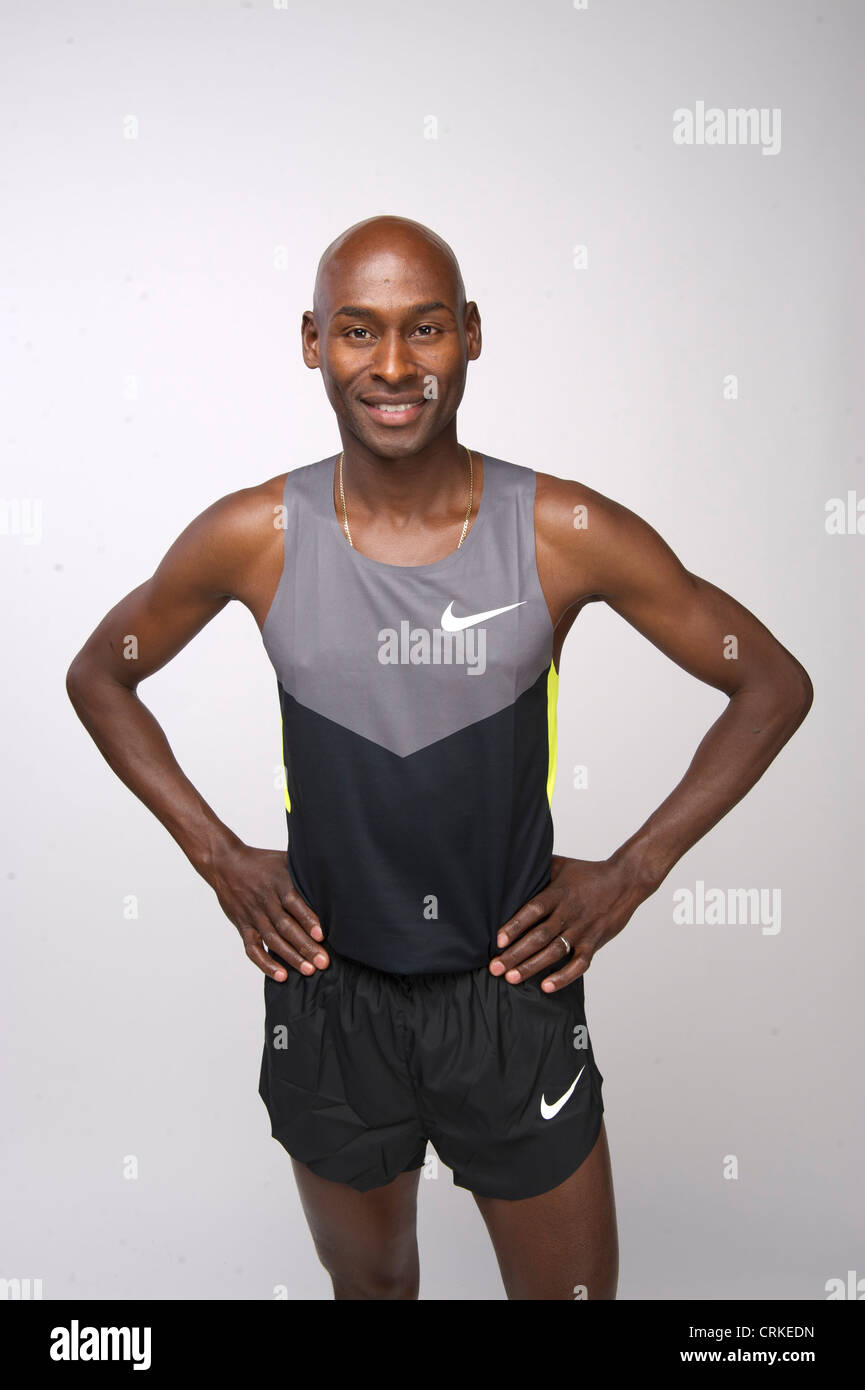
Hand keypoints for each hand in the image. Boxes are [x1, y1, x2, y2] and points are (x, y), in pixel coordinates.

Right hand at [204, 842, 327, 979]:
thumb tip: (335, 878)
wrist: (226, 864)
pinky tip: (280, 975)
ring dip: (290, 957)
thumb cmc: (262, 862)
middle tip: (322, 962)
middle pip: (286, 926)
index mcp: (279, 883)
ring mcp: (253, 915)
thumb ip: (305, 873)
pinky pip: (253, 948)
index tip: (321, 935)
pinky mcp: (243, 926)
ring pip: (272, 940)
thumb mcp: (285, 860)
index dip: (308, 920)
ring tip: (308, 970)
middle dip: (305, 945)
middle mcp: (266, 901)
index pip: (294, 903)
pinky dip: (265, 963)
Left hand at [489, 853, 651, 991]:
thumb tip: (508, 865)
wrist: (624, 880)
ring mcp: (582, 929)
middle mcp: (568, 913)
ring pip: (554, 952)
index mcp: (558, 894)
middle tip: (495, 968)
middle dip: (515, 954)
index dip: (515, 926)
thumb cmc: (588, 872)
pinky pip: (579, 963)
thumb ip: (537, 869)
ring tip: (512, 978)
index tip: (498, 940)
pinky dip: (564, 977)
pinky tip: (546, 987)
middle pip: (539, 936)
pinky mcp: (594, 942)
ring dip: (532, 967)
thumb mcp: (560, 864)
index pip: (533, 911)